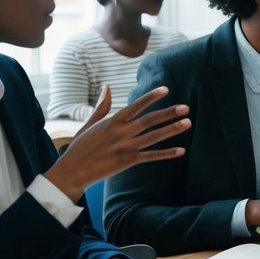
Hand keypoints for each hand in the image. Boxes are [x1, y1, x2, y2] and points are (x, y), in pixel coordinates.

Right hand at [46, 86, 190, 200]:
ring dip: (172, 129)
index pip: (135, 106)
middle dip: (168, 113)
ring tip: (188, 123)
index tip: (166, 89)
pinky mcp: (127, 162)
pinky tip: (181, 150)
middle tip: (186, 107)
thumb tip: (107, 87)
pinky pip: (150, 157)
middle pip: (149, 120)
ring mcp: (125, 147)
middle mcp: (120, 132)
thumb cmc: (80, 147)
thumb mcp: (90, 124)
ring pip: (153, 137)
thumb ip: (102, 107)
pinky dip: (166, 154)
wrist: (71, 171)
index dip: (151, 97)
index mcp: (112, 122)